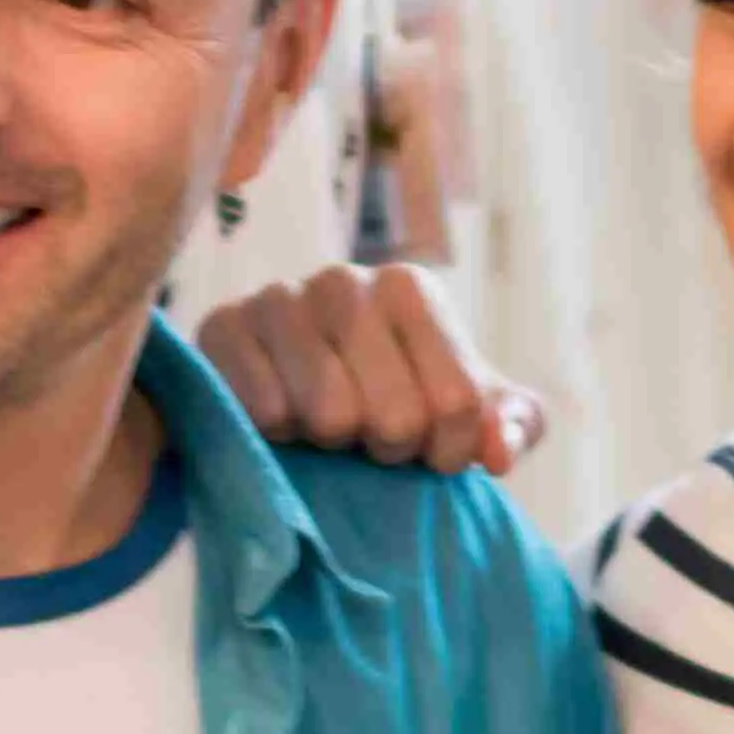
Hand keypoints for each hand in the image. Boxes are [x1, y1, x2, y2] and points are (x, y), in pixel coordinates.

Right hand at [193, 263, 545, 477]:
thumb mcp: (469, 413)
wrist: (283, 389)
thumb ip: (512, 425)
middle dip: (387, 451)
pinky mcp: (220, 328)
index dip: (447, 453)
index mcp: (410, 288)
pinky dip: (278, 438)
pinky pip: (267, 415)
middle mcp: (343, 280)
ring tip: (323, 425)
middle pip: (396, 418)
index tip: (428, 450)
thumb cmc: (391, 399)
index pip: (458, 404)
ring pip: (330, 418)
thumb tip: (498, 452)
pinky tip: (280, 419)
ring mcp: (277, 299)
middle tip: (367, 438)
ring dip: (332, 446)